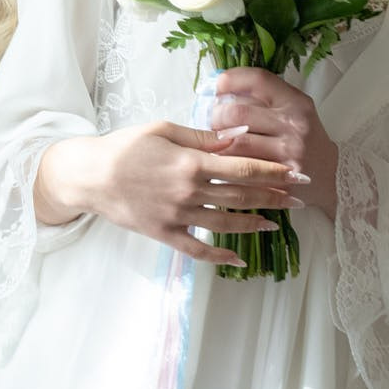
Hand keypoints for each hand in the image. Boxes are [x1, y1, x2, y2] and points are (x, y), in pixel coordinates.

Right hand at [37, 121, 308, 267]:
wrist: (90, 175)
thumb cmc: (125, 146)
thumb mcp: (162, 130)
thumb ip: (201, 137)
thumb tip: (235, 137)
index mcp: (190, 163)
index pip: (242, 167)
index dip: (272, 170)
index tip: (295, 172)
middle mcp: (189, 192)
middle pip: (240, 195)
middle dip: (273, 195)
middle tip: (298, 196)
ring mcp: (178, 215)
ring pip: (226, 223)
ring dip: (253, 223)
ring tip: (275, 222)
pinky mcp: (165, 233)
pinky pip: (197, 249)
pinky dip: (219, 255)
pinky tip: (239, 258)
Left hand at [207, 67, 338, 213]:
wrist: (332, 179)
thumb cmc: (305, 143)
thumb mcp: (294, 113)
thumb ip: (264, 100)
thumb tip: (221, 89)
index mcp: (296, 103)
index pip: (258, 79)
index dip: (231, 79)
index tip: (218, 86)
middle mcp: (294, 124)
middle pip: (237, 111)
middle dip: (217, 116)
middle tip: (214, 123)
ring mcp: (289, 152)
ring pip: (235, 142)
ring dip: (218, 143)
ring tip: (217, 143)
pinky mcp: (282, 178)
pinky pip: (242, 167)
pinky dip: (228, 164)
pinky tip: (226, 163)